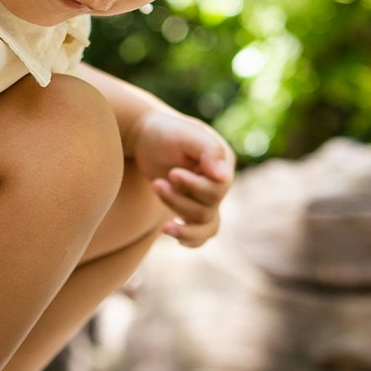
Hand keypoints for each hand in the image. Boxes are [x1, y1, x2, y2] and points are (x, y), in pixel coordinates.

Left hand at [130, 110, 235, 247]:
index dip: (195, 186)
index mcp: (224, 162)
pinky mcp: (193, 210)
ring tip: (157, 195)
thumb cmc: (166, 132)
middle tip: (156, 183)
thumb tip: (224, 178)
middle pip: (208, 207)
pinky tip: (169, 230)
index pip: (219, 189)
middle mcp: (221, 183)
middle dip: (179, 198)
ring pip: (204, 224)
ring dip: (177, 213)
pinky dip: (190, 238)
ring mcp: (208, 199)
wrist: (146, 137)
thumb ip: (208, 152)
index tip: (172, 173)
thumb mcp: (186, 135)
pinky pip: (201, 234)